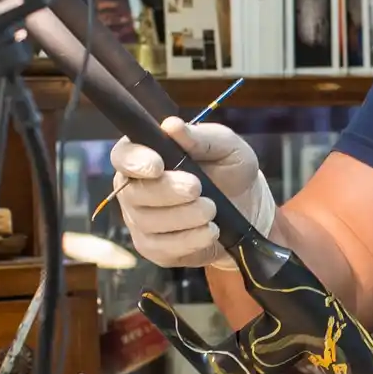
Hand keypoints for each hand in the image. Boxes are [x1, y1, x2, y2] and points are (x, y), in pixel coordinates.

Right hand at [109, 118, 274, 269]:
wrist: (248, 208)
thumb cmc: (231, 170)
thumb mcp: (227, 147)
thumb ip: (201, 137)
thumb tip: (172, 126)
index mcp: (146, 155)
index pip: (123, 156)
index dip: (136, 162)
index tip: (158, 165)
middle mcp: (135, 188)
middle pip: (134, 193)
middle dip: (167, 191)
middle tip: (197, 188)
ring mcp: (141, 221)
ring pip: (149, 222)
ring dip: (185, 216)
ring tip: (211, 208)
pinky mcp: (155, 248)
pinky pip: (164, 248)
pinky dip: (191, 240)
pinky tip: (210, 230)